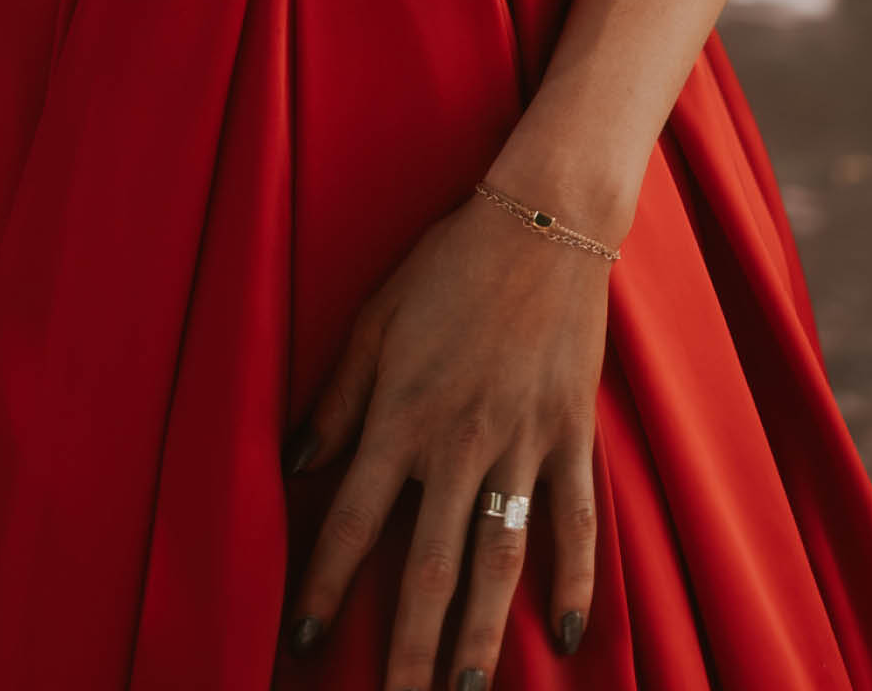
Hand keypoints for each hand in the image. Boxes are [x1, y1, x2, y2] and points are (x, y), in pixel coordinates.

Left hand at [282, 190, 609, 685]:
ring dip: (479, 636)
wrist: (543, 223)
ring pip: (498, 563)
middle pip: (426, 568)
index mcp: (401, 415)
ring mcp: (522, 445)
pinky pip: (575, 522)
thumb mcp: (374, 319)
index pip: (352, 521)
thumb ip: (338, 397)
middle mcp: (459, 443)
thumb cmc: (448, 265)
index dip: (324, 586)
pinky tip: (567, 631)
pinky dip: (575, 579)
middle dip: (405, 649)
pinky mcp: (571, 436)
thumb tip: (297, 461)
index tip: (304, 641)